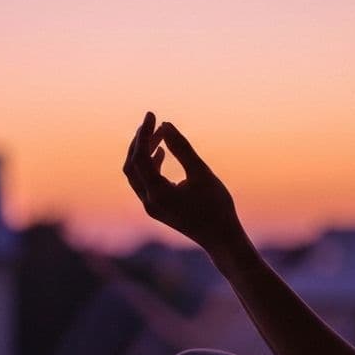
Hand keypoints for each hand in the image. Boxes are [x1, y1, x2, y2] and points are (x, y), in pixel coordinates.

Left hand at [122, 111, 246, 252]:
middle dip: (140, 142)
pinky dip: (149, 165)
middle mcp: (149, 202)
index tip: (152, 114)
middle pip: (132, 166)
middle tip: (153, 122)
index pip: (140, 157)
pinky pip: (144, 182)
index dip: (144, 133)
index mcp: (158, 194)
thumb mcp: (201, 172)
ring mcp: (151, 207)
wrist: (222, 239)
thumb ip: (182, 148)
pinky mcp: (157, 209)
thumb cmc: (216, 206)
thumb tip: (165, 124)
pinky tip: (161, 154)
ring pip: (135, 175)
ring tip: (158, 135)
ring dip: (143, 153)